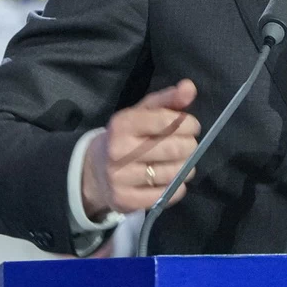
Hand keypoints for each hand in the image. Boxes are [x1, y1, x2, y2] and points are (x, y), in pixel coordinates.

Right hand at [80, 80, 200, 221]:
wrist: (94, 171)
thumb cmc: (126, 137)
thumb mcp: (142, 113)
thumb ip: (168, 100)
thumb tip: (189, 87)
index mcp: (123, 123)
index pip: (167, 121)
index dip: (188, 124)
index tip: (192, 126)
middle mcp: (118, 150)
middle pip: (174, 148)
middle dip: (190, 146)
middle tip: (189, 146)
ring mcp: (120, 177)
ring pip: (172, 173)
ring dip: (186, 168)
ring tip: (182, 163)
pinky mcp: (124, 200)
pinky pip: (165, 195)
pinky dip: (176, 188)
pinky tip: (172, 180)